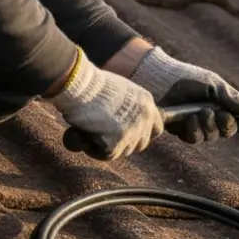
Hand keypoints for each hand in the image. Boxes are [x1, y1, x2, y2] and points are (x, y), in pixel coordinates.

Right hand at [45, 50, 163, 159]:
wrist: (82, 86)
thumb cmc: (93, 84)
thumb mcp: (120, 89)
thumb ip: (128, 105)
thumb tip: (122, 117)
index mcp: (147, 103)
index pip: (157, 128)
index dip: (144, 133)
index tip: (131, 133)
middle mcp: (144, 118)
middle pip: (142, 143)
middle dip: (126, 143)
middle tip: (108, 137)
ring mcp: (132, 132)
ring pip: (125, 151)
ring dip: (110, 146)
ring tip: (94, 133)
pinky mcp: (117, 144)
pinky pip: (107, 155)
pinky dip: (95, 150)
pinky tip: (87, 138)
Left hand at [129, 46, 238, 143]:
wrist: (160, 80)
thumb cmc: (188, 79)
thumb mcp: (213, 85)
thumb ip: (232, 98)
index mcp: (222, 103)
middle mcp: (212, 115)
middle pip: (228, 131)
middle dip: (227, 125)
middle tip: (221, 115)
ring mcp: (197, 124)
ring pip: (211, 137)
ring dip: (209, 126)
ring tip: (201, 112)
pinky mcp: (181, 130)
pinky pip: (194, 139)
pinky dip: (194, 130)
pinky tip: (190, 119)